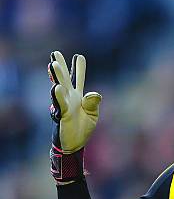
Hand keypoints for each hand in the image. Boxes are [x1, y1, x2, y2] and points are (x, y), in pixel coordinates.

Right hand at [48, 51, 101, 181]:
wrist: (75, 145)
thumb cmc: (82, 128)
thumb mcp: (93, 115)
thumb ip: (93, 103)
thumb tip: (94, 94)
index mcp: (77, 97)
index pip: (78, 80)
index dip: (78, 69)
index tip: (79, 57)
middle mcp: (68, 98)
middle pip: (64, 79)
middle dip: (60, 67)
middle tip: (55, 54)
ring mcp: (63, 105)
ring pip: (59, 89)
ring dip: (56, 77)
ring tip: (53, 64)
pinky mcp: (61, 115)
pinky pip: (59, 104)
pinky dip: (58, 96)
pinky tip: (56, 88)